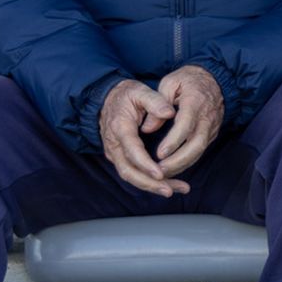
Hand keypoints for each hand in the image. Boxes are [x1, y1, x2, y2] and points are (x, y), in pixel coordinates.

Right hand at [99, 79, 186, 196]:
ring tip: (175, 190)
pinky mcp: (120, 158)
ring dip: (151, 186)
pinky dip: (148, 182)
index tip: (160, 173)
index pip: (131, 151)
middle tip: (170, 190)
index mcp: (120, 128)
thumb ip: (155, 101)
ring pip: (130, 176)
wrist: (107, 99)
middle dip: (149, 183)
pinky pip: (133, 173)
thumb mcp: (140, 91)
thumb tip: (169, 113)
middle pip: (129, 171)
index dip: (145, 164)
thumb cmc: (126, 95)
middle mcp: (114, 145)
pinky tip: (168, 185)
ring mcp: (115, 153)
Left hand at [153, 65, 224, 177]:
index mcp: (195, 102)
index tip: (159, 153)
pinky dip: (186, 162)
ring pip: (200, 151)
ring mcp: (211, 127)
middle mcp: (207, 117)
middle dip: (178, 160)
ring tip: (163, 174)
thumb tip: (147, 128)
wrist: (216, 80)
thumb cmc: (189, 80)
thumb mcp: (170, 83)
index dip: (174, 141)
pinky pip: (200, 151)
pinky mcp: (211, 134)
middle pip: (196, 144)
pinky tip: (172, 168)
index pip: (186, 125)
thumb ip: (158, 104)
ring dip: (182, 165)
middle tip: (159, 170)